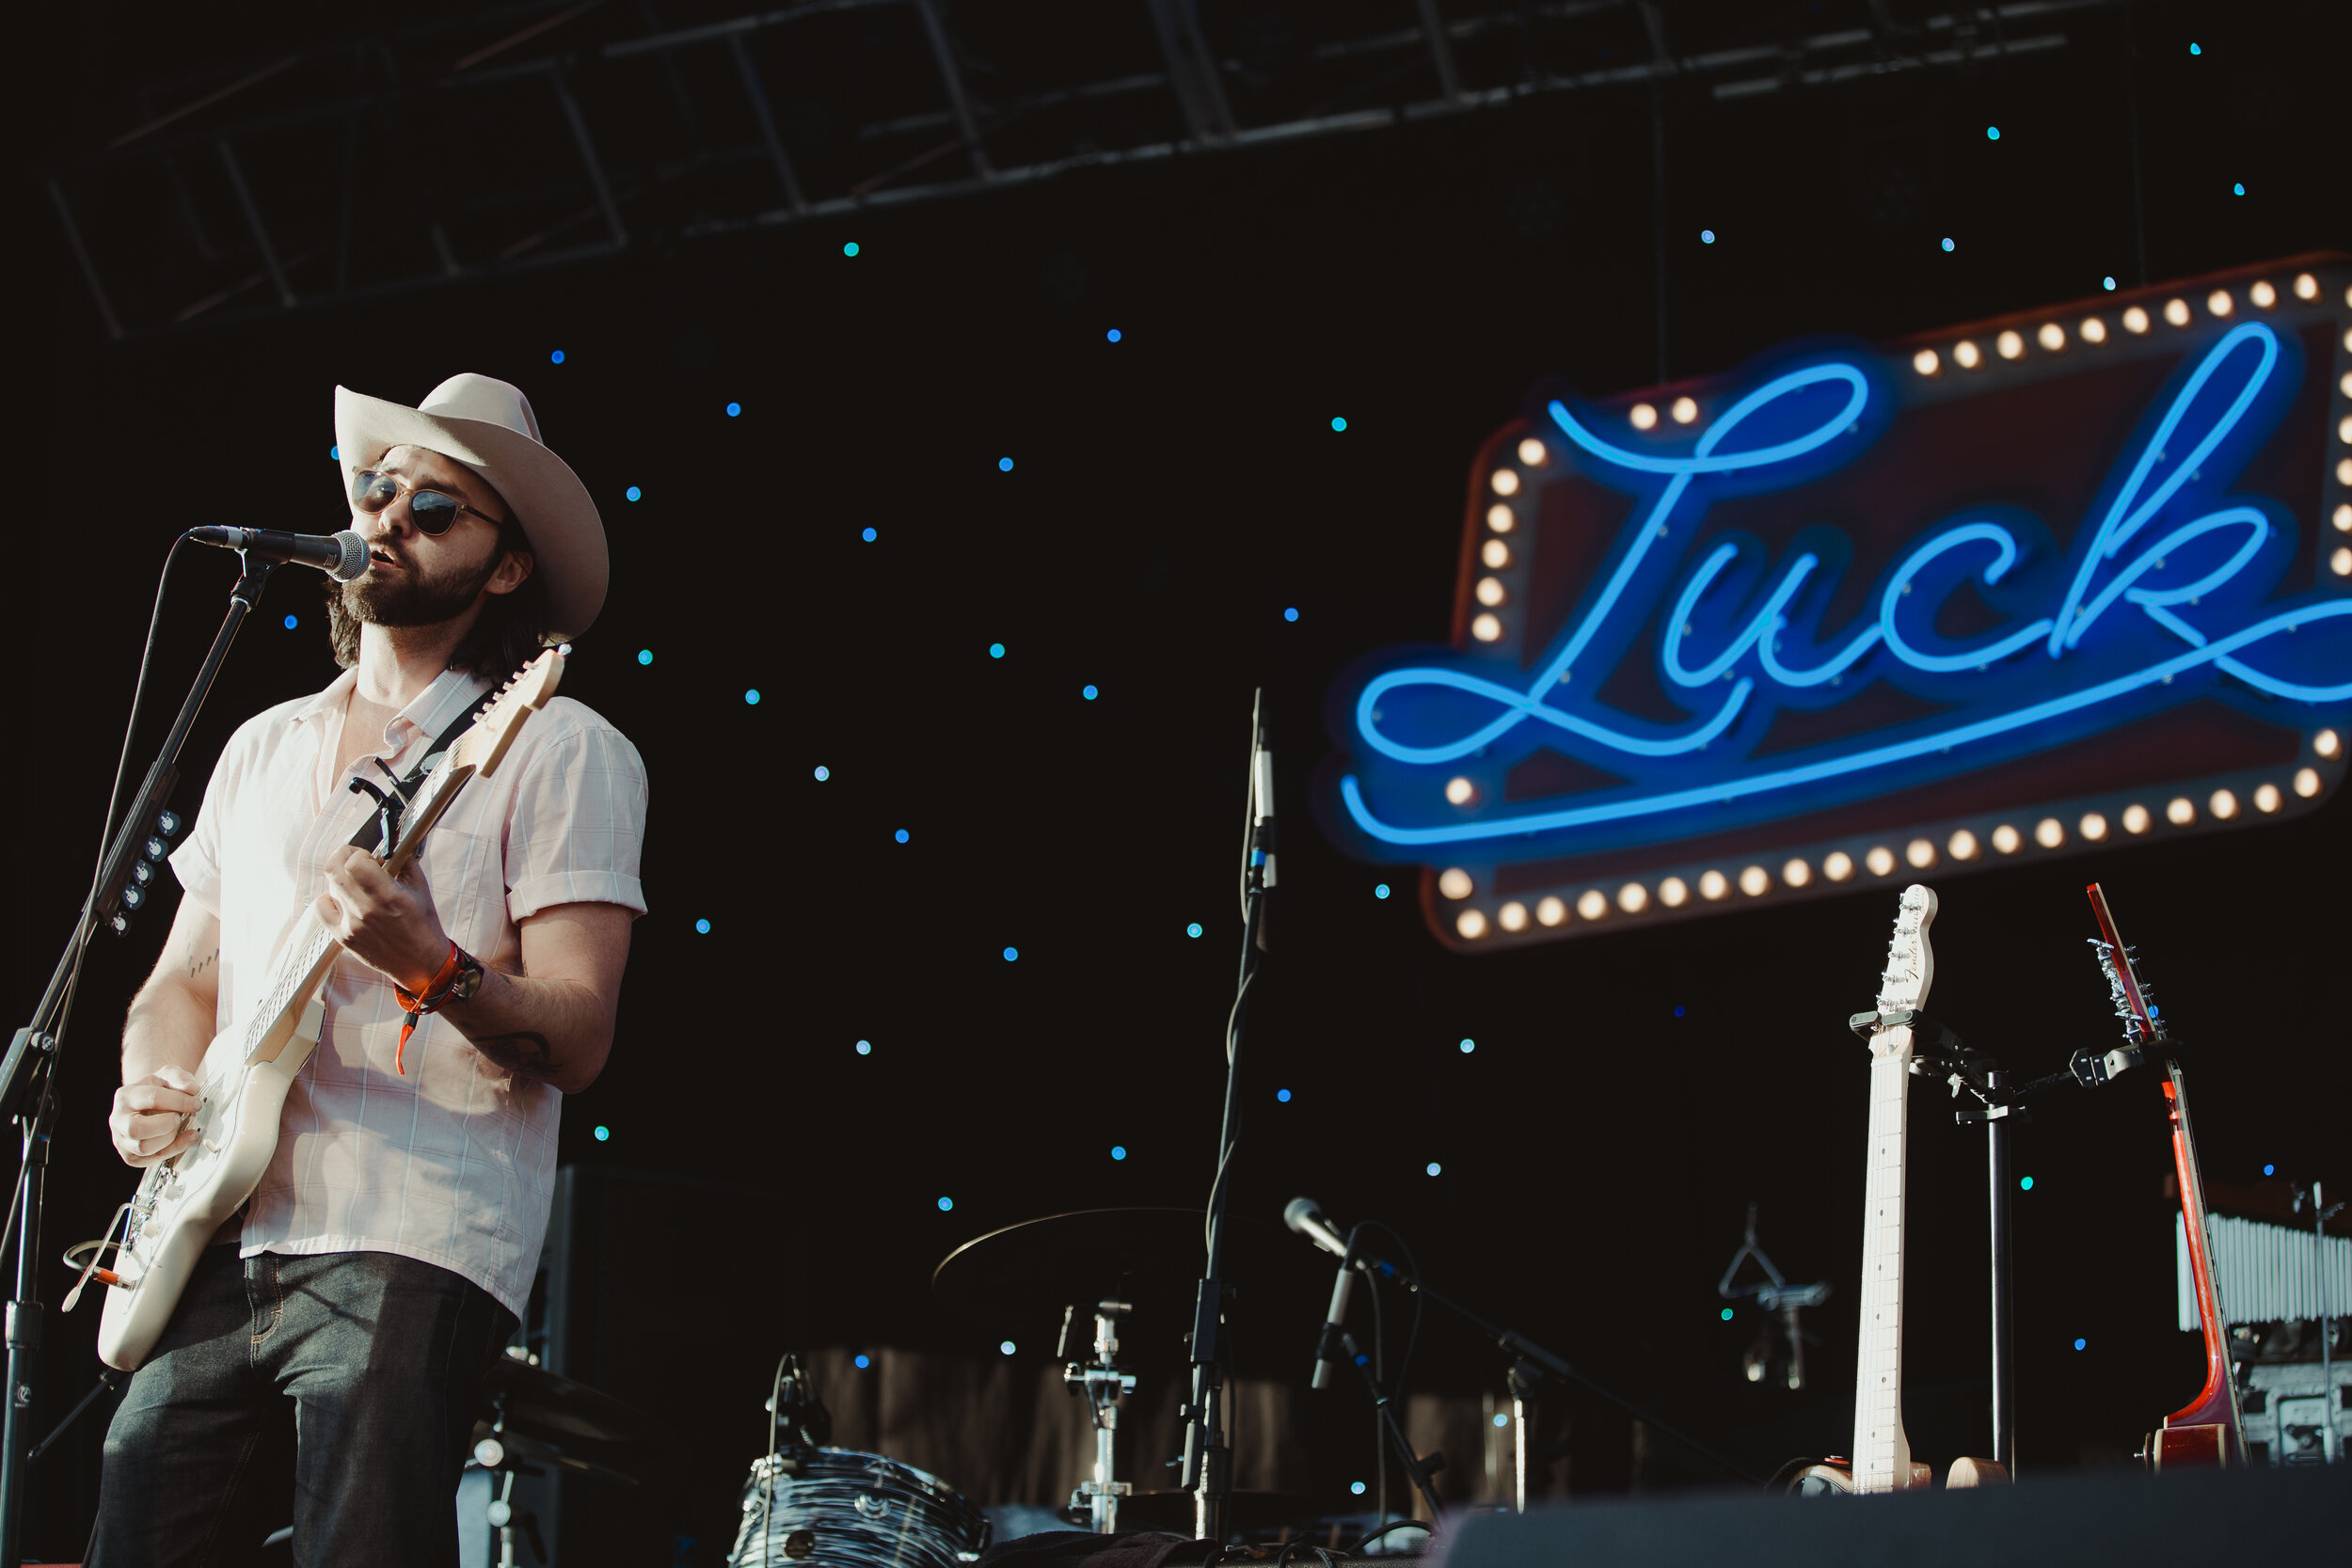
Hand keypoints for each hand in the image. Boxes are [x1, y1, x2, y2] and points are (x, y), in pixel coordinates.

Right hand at [110, 1067, 199, 1166]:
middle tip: (179, 1117)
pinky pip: (151, 1159)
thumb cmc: (158, 1090)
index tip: (196, 1103)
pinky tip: (185, 1139)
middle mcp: (118, 1119)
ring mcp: (121, 1140)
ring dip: (169, 1137)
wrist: (149, 1104)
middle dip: (166, 1124)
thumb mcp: (168, 1075)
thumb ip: (180, 1078)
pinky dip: (173, 1150)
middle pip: (136, 1128)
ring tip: (178, 1126)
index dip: (179, 1101)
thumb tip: (192, 1089)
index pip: (151, 1099)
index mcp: (126, 1096)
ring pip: (143, 1147)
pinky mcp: (131, 1156)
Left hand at [313, 845, 449, 991]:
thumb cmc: (422, 926)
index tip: (367, 856)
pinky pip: (322, 909)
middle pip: (333, 870)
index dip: (358, 853)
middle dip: (342, 857)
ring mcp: (351, 925)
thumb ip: (404, 863)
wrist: (420, 963)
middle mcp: (366, 910)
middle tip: (353, 859)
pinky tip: (343, 901)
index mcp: (388, 896)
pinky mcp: (343, 937)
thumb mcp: (421, 889)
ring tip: (357, 885)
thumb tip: (388, 848)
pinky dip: (329, 899)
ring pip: (329, 887)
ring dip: (341, 879)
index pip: (354, 863)